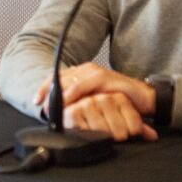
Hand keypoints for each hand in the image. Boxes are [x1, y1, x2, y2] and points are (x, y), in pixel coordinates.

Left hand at [33, 63, 157, 140]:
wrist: (144, 99)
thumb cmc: (119, 101)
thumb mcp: (95, 101)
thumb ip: (80, 101)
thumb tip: (61, 111)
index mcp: (82, 73)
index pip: (57, 77)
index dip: (45, 88)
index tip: (37, 101)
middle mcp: (86, 70)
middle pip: (58, 77)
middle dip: (47, 92)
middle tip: (41, 107)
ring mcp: (95, 72)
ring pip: (68, 81)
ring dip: (56, 95)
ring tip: (50, 108)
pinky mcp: (104, 77)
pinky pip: (81, 86)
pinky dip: (71, 95)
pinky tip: (65, 104)